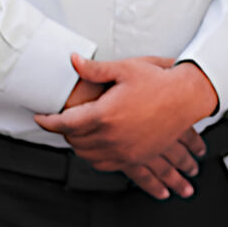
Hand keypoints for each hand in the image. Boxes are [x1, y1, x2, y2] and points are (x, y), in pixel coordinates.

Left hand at [35, 53, 218, 200]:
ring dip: (78, 146)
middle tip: (59, 122)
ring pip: (89, 156)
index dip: (48, 121)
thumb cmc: (158, 82)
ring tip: (75, 135)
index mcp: (105, 114)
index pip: (65, 123)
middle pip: (75, 141)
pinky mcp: (136, 157)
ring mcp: (125, 150)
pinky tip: (94, 151)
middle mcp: (113, 137)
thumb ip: (94, 69)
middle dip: (63, 131)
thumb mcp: (124, 69)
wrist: (187, 98)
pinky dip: (96, 159)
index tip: (40, 118)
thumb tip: (73, 61)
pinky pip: (108, 166)